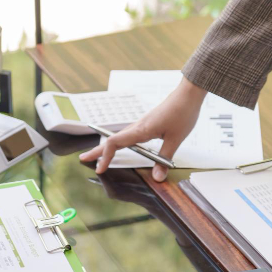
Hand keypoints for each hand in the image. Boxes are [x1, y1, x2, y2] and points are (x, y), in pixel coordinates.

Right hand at [79, 77, 206, 180]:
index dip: (105, 156)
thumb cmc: (182, 113)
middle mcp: (138, 126)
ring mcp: (141, 124)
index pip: (115, 143)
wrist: (188, 94)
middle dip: (98, 151)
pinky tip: (121, 146)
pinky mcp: (147, 123)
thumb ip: (165, 159)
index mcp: (141, 130)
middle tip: (83, 159)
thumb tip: (157, 178)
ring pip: (119, 137)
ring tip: (99, 156)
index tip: (99, 168)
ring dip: (108, 146)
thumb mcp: (176, 139)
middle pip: (112, 140)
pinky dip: (119, 142)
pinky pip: (128, 135)